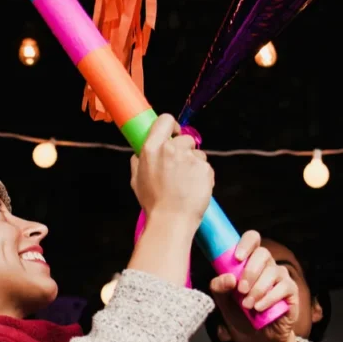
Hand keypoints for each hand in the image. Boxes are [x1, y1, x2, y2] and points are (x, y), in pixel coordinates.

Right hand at [130, 114, 212, 229]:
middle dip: (185, 150)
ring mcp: (190, 158)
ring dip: (194, 164)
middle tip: (180, 169)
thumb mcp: (136, 180)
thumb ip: (138, 161)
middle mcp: (171, 149)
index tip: (174, 133)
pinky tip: (194, 188)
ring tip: (186, 183)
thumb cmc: (154, 203)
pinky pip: (205, 167)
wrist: (172, 221)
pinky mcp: (205, 168)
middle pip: (185, 138)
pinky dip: (202, 176)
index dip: (171, 125)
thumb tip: (140, 153)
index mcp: (152, 148)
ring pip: (198, 154)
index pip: (165, 120)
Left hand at [209, 231, 303, 341]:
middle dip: (250, 272)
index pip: (252, 239)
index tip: (237, 258)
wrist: (258, 338)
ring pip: (272, 272)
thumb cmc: (241, 315)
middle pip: (263, 253)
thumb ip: (219, 288)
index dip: (246, 244)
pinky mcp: (291, 290)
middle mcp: (267, 264)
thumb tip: (228, 278)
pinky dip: (269, 298)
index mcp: (249, 261)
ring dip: (257, 290)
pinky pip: (283, 287)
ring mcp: (280, 276)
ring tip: (248, 306)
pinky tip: (259, 308)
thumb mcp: (224, 303)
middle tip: (240, 291)